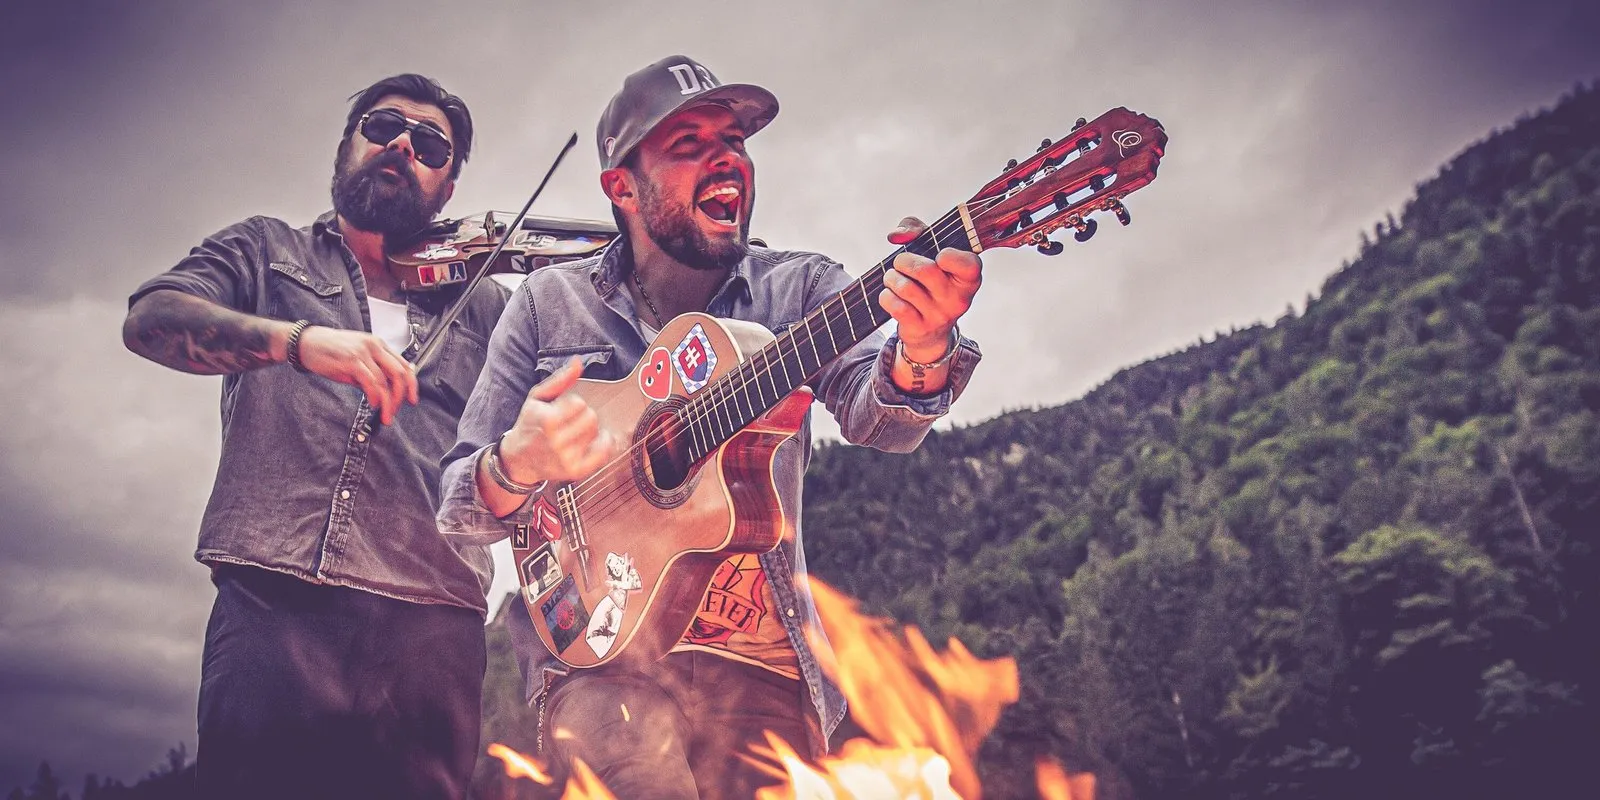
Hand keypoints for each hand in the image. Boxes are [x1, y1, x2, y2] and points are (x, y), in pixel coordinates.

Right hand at [295, 326, 417, 423]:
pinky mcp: (351, 361)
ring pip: (385, 382)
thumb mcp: (358, 359)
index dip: (411, 385)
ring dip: (388, 403)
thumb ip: (373, 372)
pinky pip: (371, 382)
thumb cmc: (331, 352)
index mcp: (379, 345)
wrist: (306, 343)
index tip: (412, 400)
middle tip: (396, 411)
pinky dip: (376, 397)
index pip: (404, 365)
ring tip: (385, 415)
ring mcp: (363, 353)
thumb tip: (387, 392)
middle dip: (401, 396)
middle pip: (399, 374)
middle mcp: (374, 346)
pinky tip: (374, 404)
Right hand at [499, 358, 620, 484]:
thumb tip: (578, 362)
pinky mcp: (574, 471)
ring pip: (596, 433)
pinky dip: (604, 445)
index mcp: (547, 420)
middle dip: (583, 416)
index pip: (579, 403)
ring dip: (590, 430)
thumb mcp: (538, 398)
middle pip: (591, 418)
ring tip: (576, 433)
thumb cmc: (530, 424)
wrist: (519, 458)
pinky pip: (602, 454)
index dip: (573, 404)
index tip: (563, 410)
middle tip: (572, 421)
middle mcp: (556, 440)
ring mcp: (566, 457)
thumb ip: (560, 380)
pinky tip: (595, 441)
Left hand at [882, 216, 982, 360]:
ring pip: (906, 287)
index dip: (952, 257)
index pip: (969, 265)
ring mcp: (940, 316)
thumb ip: (915, 229)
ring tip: (893, 278)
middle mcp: (958, 299)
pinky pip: (896, 306)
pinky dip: (886, 296)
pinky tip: (891, 294)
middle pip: (925, 270)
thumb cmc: (931, 280)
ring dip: (891, 278)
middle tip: (900, 263)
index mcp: (969, 278)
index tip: (939, 255)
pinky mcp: (921, 328)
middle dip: (903, 261)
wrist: (931, 330)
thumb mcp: (931, 249)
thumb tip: (896, 235)